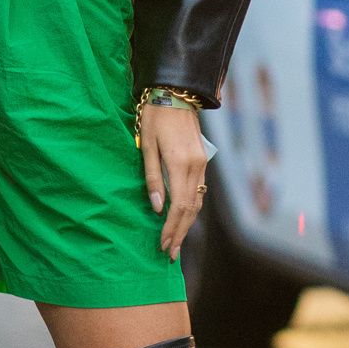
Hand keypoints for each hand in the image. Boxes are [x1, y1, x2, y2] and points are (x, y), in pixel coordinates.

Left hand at [140, 102, 207, 258]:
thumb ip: (152, 177)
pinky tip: (183, 218)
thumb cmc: (154, 117)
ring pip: (197, 202)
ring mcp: (202, 163)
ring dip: (187, 224)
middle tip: (171, 254)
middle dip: (180, 233)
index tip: (163, 245)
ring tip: (176, 242)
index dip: (170, 228)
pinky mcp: (202, 160)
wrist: (175, 93)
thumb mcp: (146, 145)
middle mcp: (196, 166)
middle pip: (190, 209)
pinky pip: (199, 190)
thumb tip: (156, 208)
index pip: (178, 206)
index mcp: (180, 164)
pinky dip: (191, 208)